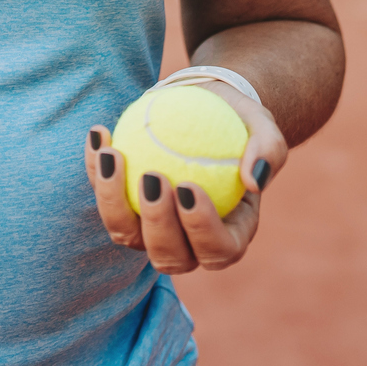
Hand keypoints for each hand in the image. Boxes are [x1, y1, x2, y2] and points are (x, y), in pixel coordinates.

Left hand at [84, 81, 289, 272]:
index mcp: (229, 236)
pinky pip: (104, 195)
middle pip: (168, 255)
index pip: (217, 249)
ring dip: (112, 199)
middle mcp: (188, 243)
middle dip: (156, 223)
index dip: (200, 229)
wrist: (208, 110)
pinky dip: (97, 167)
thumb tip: (255, 179)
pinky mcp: (123, 206)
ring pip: (125, 233)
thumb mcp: (264, 126)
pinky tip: (100, 133)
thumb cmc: (241, 122)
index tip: (188, 187)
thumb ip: (269, 150)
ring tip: (114, 154)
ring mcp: (150, 229)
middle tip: (152, 176)